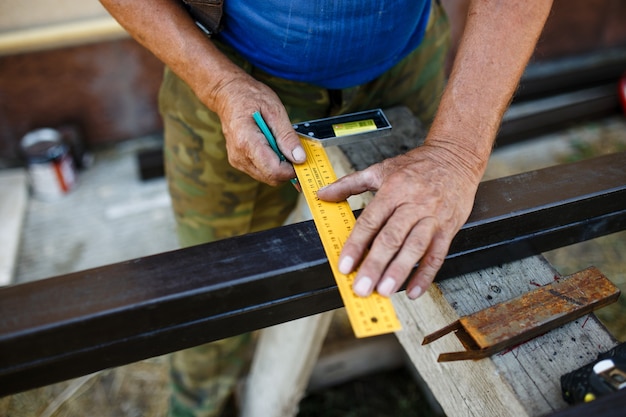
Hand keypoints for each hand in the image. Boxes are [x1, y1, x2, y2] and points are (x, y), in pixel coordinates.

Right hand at [209, 73, 305, 184]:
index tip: (302, 158)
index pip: (273, 170)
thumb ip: (287, 136)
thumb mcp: (275, 110)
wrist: (228, 94)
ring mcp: (237, 160)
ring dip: (279, 165)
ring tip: (278, 143)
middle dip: (287, 168)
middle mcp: (239, 156)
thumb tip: (300, 158)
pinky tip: (271, 146)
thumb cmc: (250, 97)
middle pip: (271, 177)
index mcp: (246, 142)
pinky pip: (261, 171)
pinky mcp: (239, 162)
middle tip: (293, 149)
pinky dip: (271, 163)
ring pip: (267, 177)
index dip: (292, 169)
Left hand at [316, 144, 480, 298]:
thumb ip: (348, 184)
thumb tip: (323, 194)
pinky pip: (438, 255)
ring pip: (415, 248)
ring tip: (385, 290)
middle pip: (392, 238)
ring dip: (399, 271)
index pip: (370, 221)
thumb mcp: (380, 169)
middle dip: (375, 265)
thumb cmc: (418, 165)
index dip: (356, 245)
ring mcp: (433, 218)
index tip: (345, 266)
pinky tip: (414, 290)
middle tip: (362, 287)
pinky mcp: (449, 228)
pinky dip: (426, 275)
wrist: (456, 157)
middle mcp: (413, 204)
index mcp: (393, 190)